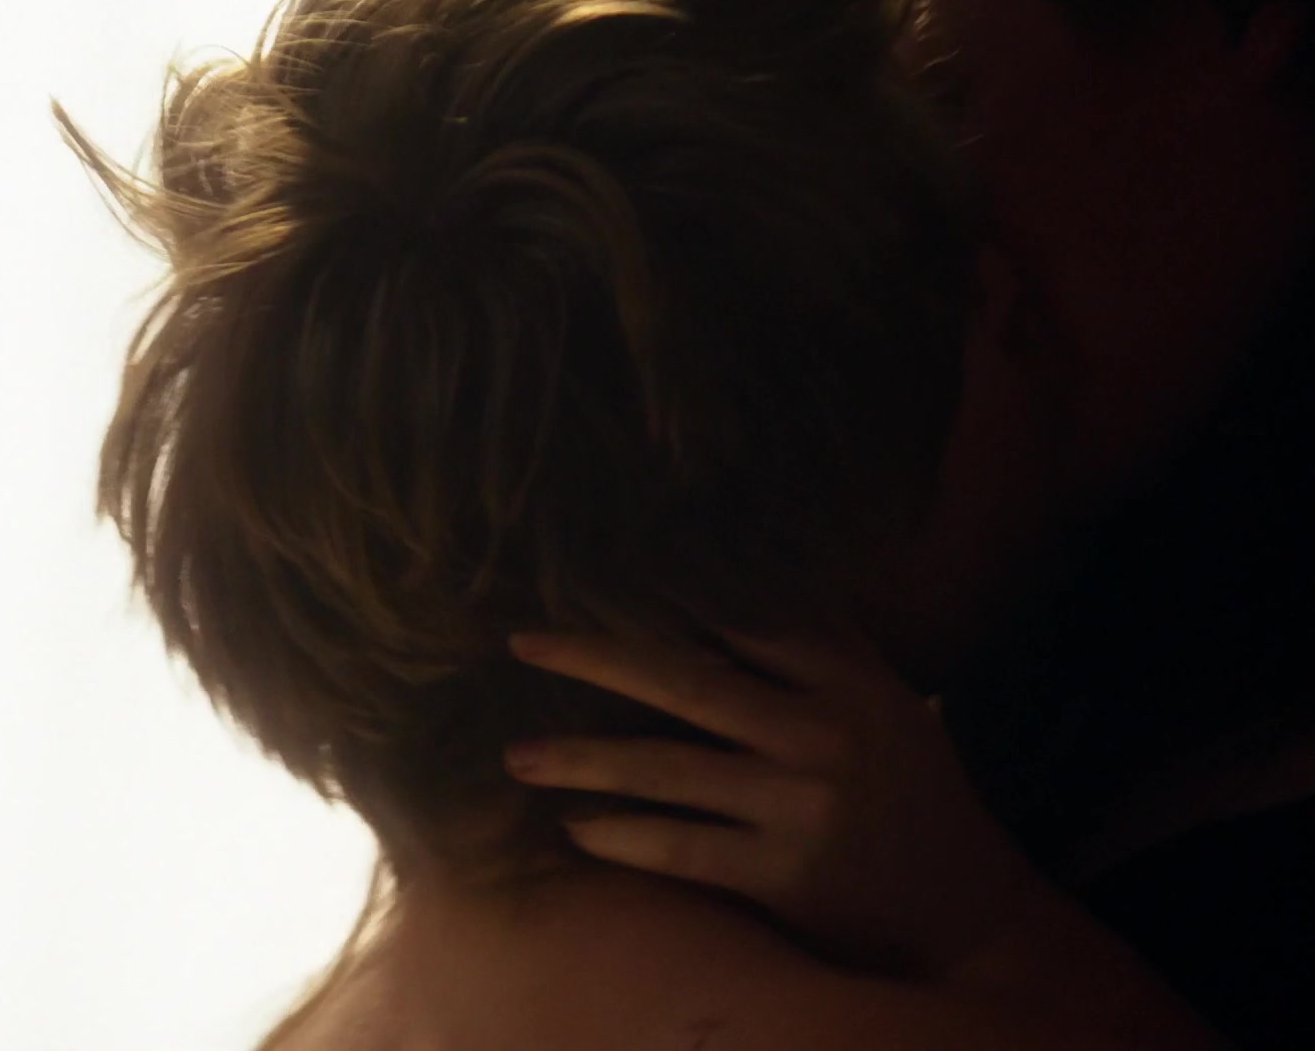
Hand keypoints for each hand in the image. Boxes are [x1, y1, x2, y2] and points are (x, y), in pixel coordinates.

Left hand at [503, 619, 1048, 976]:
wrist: (968, 911)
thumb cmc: (909, 790)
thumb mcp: (884, 702)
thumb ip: (817, 646)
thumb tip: (727, 574)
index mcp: (848, 680)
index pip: (738, 620)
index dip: (656, 598)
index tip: (584, 577)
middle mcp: (824, 734)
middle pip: (685, 680)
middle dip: (593, 657)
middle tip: (521, 643)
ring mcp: (802, 807)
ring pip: (666, 770)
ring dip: (580, 760)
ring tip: (517, 757)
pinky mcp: (786, 876)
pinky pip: (680, 848)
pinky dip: (621, 836)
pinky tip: (574, 827)